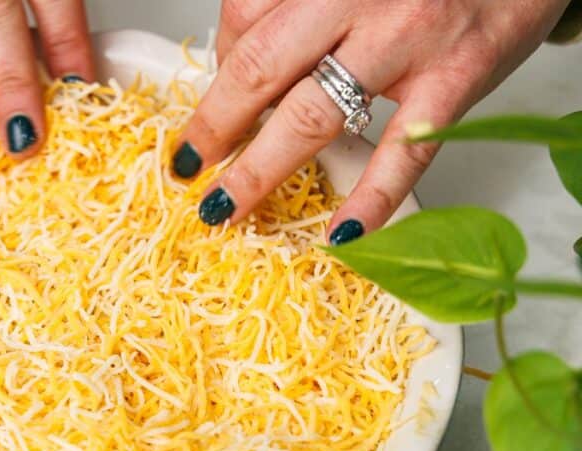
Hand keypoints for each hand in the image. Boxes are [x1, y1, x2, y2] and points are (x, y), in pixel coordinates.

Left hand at [172, 0, 570, 242]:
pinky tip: (341, 233)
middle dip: (215, 127)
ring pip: (312, 116)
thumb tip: (240, 70)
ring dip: (260, 172)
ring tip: (227, 209)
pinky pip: (404, 151)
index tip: (209, 105)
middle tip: (189, 169)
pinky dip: (372, 198)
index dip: (218, 66)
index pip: (244, 18)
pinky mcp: (455, 80)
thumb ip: (298, 12)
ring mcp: (407, 40)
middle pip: (259, 70)